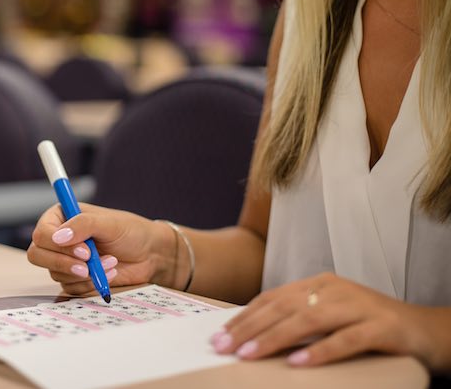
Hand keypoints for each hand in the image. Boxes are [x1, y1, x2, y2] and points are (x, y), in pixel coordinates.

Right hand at [26, 203, 174, 295]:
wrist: (149, 254)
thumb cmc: (130, 232)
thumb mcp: (108, 223)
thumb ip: (83, 225)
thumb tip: (58, 237)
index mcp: (60, 217)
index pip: (42, 233)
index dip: (57, 244)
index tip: (83, 250)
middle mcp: (58, 239)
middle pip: (38, 255)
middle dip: (63, 263)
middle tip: (86, 267)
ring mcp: (65, 260)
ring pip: (55, 273)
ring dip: (85, 272)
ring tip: (110, 262)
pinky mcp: (74, 278)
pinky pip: (70, 287)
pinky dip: (91, 283)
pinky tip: (109, 273)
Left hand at [212, 272, 445, 369]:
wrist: (428, 330)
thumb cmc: (371, 327)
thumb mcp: (331, 317)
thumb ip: (299, 319)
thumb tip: (254, 337)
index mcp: (319, 285)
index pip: (273, 298)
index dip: (245, 316)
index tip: (220, 335)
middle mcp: (335, 290)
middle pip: (283, 307)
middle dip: (249, 328)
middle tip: (223, 348)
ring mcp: (359, 307)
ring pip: (308, 320)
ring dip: (275, 338)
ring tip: (249, 355)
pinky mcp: (382, 327)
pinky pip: (347, 339)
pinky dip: (320, 351)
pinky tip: (299, 364)